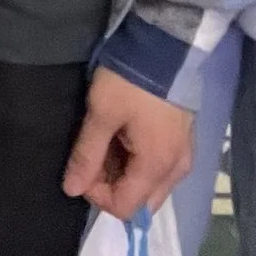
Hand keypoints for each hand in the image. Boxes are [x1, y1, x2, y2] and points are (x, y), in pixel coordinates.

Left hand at [62, 67, 195, 217]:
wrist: (164, 47)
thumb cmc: (129, 81)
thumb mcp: (101, 114)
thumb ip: (87, 155)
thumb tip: (71, 189)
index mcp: (157, 167)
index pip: (125, 208)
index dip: (96, 195)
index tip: (81, 167)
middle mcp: (176, 170)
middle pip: (141, 202)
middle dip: (111, 188)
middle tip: (93, 156)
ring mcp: (184, 156)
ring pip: (150, 187)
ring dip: (124, 175)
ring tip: (106, 143)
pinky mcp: (183, 142)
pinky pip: (159, 169)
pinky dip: (138, 163)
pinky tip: (123, 138)